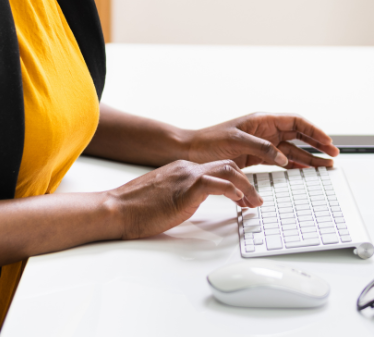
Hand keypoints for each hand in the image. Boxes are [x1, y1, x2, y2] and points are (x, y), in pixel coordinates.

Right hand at [108, 159, 262, 239]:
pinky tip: (239, 200)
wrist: (116, 208)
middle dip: (246, 182)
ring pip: (227, 170)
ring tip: (254, 202)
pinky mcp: (185, 189)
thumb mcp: (165, 197)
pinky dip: (231, 190)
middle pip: (227, 165)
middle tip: (256, 200)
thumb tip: (193, 203)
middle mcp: (187, 168)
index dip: (236, 181)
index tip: (245, 196)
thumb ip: (181, 194)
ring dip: (246, 186)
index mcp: (183, 169)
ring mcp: (187, 176)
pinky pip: (215, 184)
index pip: (217, 168)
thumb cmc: (136, 208)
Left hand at [185, 113, 339, 169]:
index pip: (296, 122)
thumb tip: (283, 157)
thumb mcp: (237, 142)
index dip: (314, 130)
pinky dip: (293, 165)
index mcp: (262, 120)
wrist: (190, 152)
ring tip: (325, 166)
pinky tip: (304, 170)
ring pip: (292, 149)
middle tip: (334, 154)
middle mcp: (265, 130)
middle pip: (298, 135)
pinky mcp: (256, 157)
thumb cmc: (209, 143)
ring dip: (308, 157)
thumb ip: (262, 148)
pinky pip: (281, 159)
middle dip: (317, 143)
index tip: (328, 141)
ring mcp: (262, 144)